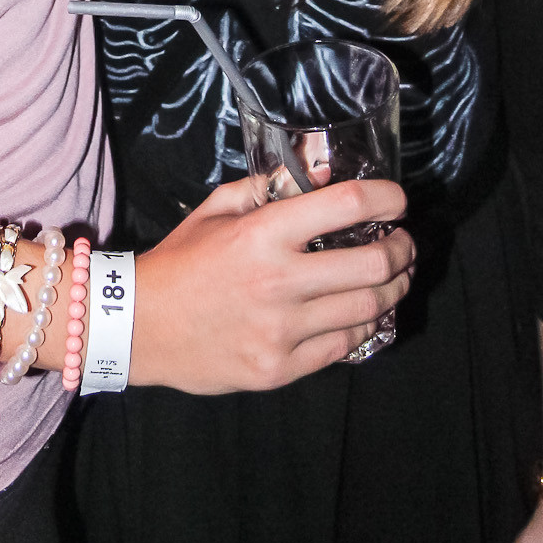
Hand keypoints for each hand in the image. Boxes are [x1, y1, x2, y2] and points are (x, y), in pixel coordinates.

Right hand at [133, 176, 412, 393]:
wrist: (138, 326)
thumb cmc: (180, 263)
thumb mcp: (215, 210)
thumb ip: (267, 188)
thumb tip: (321, 174)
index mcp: (260, 234)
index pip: (345, 206)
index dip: (385, 198)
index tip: (397, 201)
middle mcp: (277, 282)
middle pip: (372, 263)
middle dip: (402, 250)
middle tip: (404, 243)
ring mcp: (281, 330)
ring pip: (367, 308)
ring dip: (393, 289)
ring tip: (396, 278)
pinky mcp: (280, 368)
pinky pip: (343, 346)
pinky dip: (364, 326)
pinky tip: (365, 313)